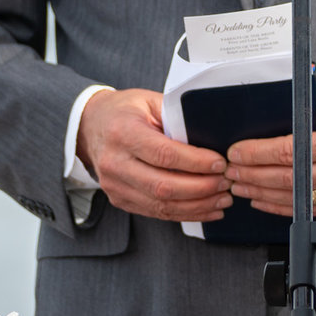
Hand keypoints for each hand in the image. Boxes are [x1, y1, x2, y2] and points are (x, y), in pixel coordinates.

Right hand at [76, 87, 231, 222]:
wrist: (89, 126)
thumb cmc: (125, 111)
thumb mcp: (149, 102)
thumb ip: (177, 117)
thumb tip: (215, 135)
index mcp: (123, 132)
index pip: (164, 154)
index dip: (196, 162)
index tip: (221, 163)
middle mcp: (115, 162)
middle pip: (164, 186)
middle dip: (202, 188)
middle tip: (227, 182)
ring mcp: (115, 185)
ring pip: (161, 205)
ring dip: (198, 205)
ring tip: (223, 199)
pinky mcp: (120, 200)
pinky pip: (157, 213)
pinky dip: (186, 214)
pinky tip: (207, 209)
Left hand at [227, 88, 315, 217]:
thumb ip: (300, 119)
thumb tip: (258, 131)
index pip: (292, 150)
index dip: (258, 153)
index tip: (237, 152)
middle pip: (291, 177)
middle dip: (254, 175)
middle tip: (232, 171)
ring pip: (297, 196)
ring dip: (262, 192)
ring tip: (240, 186)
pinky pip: (309, 208)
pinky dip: (281, 206)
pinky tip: (262, 199)